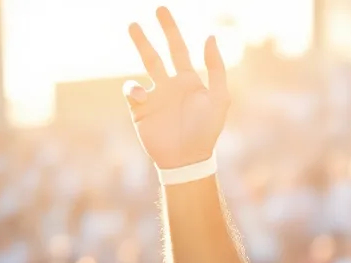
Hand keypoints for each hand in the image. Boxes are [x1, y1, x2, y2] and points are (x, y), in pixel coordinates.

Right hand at [124, 7, 228, 169]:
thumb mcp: (219, 98)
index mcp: (189, 82)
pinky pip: (132, 91)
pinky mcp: (140, 110)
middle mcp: (170, 86)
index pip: (178, 50)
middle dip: (149, 36)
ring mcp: (154, 97)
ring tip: (134, 26)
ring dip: (141, 45)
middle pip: (156, 54)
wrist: (187, 159)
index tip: (161, 10)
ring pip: (143, 66)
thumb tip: (210, 36)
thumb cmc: (206, 131)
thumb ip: (216, 68)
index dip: (171, 30)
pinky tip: (142, 95)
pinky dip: (134, 88)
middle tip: (140, 17)